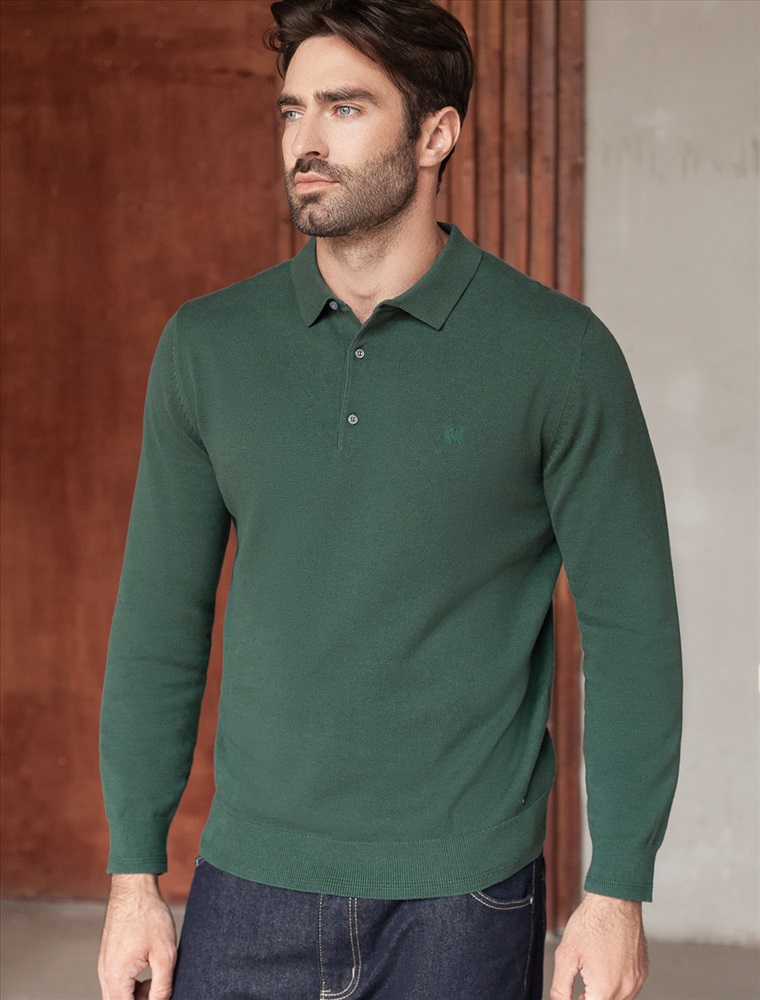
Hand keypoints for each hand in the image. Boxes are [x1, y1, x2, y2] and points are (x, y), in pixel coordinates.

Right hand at [98, 873, 176, 999]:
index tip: (160, 998)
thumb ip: (162, 986)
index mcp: (116, 977)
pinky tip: (148, 973)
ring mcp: (104, 964)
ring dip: (136, 996)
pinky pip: (116, 981)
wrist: (134, 887)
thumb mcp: (164, 953)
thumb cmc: (149, 916)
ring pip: (117, 994)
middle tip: (158, 992)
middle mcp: (105, 974)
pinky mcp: (108, 956)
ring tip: (157, 983)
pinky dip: (131, 985)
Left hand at [549, 892, 647, 999]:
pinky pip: (629, 988)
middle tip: (577, 992)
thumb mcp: (566, 954)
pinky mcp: (643, 971)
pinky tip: (605, 969)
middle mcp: (626, 989)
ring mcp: (637, 980)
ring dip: (603, 995)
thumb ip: (560, 986)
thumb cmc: (591, 922)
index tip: (573, 994)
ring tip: (589, 979)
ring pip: (618, 999)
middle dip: (590, 999)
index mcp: (606, 989)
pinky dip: (616, 985)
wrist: (616, 900)